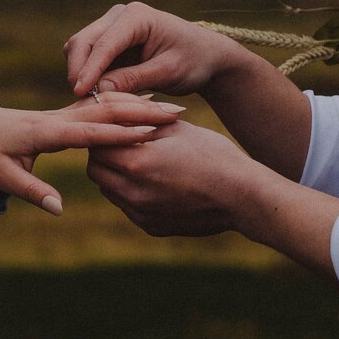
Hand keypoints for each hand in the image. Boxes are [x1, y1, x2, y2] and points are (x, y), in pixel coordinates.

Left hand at [0, 92, 185, 215]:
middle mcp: (59, 117)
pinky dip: (126, 105)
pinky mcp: (66, 115)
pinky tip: (149, 106)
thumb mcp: (2, 176)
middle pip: (107, 111)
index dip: (121, 131)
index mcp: (46, 132)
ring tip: (175, 108)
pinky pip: (101, 107)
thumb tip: (58, 208)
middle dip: (142, 110)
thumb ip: (32, 191)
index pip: (90, 130)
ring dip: (140, 106)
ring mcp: (64, 113)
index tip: (152, 130)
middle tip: (177, 112)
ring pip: (108, 106)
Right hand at [64, 2, 248, 98]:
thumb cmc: (193, 61)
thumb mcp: (168, 72)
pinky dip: (87, 75)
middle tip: (80, 101)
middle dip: (78, 70)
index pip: (105, 43)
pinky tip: (94, 96)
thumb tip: (100, 90)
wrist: (204, 56)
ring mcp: (111, 27)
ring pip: (80, 49)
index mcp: (137, 17)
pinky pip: (88, 58)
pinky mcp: (109, 42)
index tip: (79, 92)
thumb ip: (134, 79)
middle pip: (83, 41)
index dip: (89, 68)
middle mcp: (119, 16)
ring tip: (89, 101)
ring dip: (80, 73)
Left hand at [86, 121, 256, 236]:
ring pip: (110, 191)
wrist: (242, 195)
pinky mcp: (151, 226)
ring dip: (115, 174)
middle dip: (103, 154)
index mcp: (137, 163)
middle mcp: (133, 193)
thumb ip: (138, 121)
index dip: (102, 132)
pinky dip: (130, 192)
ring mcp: (141, 214)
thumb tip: (112, 112)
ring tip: (136, 158)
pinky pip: (127, 207)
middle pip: (96, 171)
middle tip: (119, 140)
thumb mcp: (175, 127)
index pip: (97, 145)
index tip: (112, 124)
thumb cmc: (212, 154)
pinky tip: (151, 180)